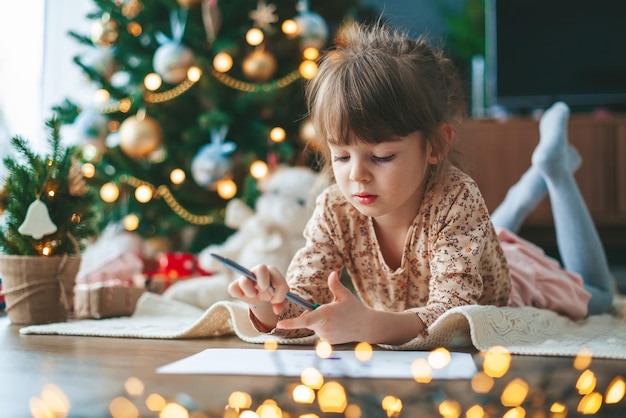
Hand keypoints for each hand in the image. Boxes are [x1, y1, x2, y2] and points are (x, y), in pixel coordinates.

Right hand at [227, 264, 288, 327]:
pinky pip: (232, 288)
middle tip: (264, 291)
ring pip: (244, 280)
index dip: (278, 288)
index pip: (276, 273)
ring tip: (254, 295)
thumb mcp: (280, 298)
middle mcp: (258, 271)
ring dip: (250, 292)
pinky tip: (243, 296)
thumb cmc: (272, 293)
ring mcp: (246, 277)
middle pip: (261, 268)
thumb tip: (276, 310)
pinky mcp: (236, 285)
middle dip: (264, 281)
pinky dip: (237, 294)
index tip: (275, 300)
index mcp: (271, 271)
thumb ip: (281, 302)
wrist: (261, 296)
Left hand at [276, 271, 424, 344]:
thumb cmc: (355, 309)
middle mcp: (324, 327)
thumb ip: (335, 285)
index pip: (305, 320)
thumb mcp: (345, 295)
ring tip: (336, 320)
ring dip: (319, 322)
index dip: (291, 323)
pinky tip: (337, 327)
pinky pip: (319, 333)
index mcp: (326, 314)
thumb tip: (332, 273)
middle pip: (308, 320)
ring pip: (314, 326)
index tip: (279, 324)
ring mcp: (326, 337)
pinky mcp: (328, 343)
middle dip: (313, 314)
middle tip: (330, 311)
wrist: (366, 327)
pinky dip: (324, 328)